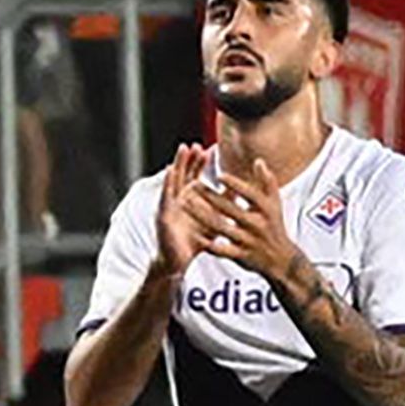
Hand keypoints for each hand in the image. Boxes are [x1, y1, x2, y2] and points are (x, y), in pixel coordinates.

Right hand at [153, 142, 211, 277]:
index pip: (195, 177)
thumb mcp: (214, 220)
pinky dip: (168, 182)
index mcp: (190, 199)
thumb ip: (224, 205)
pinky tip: (171, 171)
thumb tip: (241, 193)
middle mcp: (178, 199)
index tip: (209, 149)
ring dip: (178, 164)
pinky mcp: (163, 214)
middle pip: (183, 174)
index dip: (200, 163)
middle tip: (195, 144)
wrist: (180, 261)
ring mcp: (169, 205)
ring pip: (173, 180)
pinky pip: (166, 195)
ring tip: (183, 150)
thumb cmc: (196, 241)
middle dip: (188, 159)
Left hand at [183, 155, 303, 284]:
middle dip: (210, 197)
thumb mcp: (275, 204)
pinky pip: (222, 250)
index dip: (235, 185)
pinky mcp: (241, 256)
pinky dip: (209, 244)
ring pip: (221, 227)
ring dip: (201, 216)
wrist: (281, 260)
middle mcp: (257, 225)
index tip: (219, 175)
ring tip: (185, 204)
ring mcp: (249, 241)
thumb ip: (267, 181)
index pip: (250, 195)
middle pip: (230, 209)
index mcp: (267, 210)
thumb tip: (258, 161)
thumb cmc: (275, 226)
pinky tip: (194, 235)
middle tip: (192, 184)